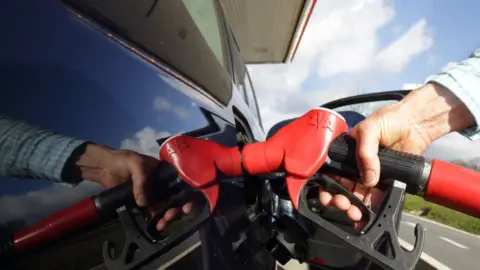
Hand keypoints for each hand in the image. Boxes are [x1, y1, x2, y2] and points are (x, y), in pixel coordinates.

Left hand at [73, 143, 191, 229]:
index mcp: (165, 172)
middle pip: (176, 199)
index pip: (180, 184)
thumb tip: (144, 203)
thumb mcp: (135, 163)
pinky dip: (157, 220)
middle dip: (176, 210)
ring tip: (162, 224)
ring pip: (166, 208)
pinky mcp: (143, 203)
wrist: (104, 167)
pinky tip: (156, 226)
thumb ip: (141, 180)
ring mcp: (153, 194)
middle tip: (169, 216)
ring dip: (167, 217)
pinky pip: (153, 213)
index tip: (186, 206)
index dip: (186, 196)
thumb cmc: (122, 160)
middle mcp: (162, 184)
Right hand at [319, 82, 474, 225]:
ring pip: (358, 194)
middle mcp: (356, 165)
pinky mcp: (387, 181)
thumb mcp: (369, 129)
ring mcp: (371, 174)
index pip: (333, 172)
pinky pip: (378, 196)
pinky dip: (372, 207)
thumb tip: (369, 179)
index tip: (327, 197)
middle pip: (344, 187)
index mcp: (347, 152)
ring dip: (354, 206)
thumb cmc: (389, 119)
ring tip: (355, 214)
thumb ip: (365, 152)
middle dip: (340, 199)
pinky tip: (367, 215)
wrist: (416, 123)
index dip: (327, 185)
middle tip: (343, 205)